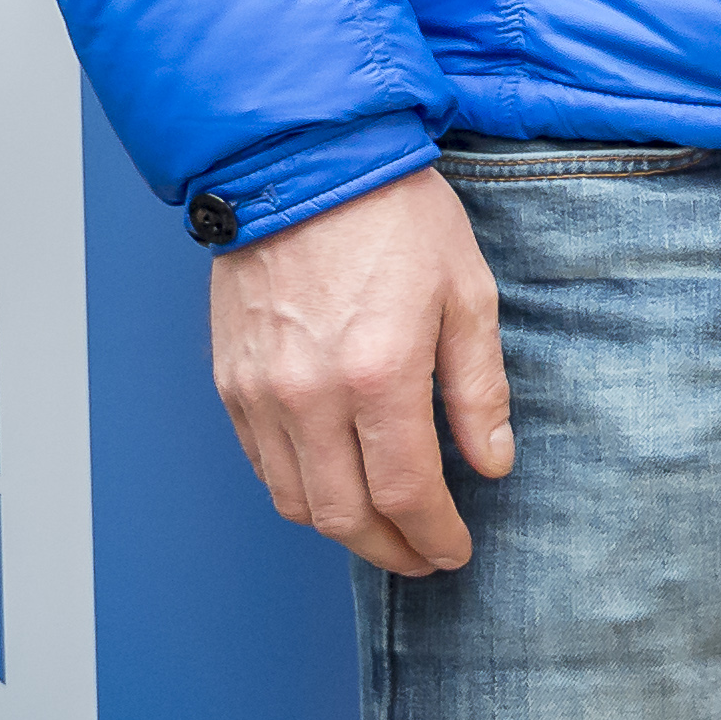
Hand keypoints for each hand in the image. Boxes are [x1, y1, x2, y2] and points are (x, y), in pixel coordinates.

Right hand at [206, 167, 512, 577]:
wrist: (305, 162)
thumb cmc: (394, 216)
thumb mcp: (466, 293)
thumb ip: (477, 390)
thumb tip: (490, 464)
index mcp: (379, 375)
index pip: (406, 494)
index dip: (434, 535)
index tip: (455, 550)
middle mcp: (309, 396)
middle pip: (344, 516)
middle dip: (390, 551)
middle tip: (424, 557)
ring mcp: (260, 392)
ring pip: (294, 501)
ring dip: (342, 530)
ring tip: (383, 531)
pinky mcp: (230, 381)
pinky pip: (260, 464)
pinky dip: (298, 490)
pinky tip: (333, 485)